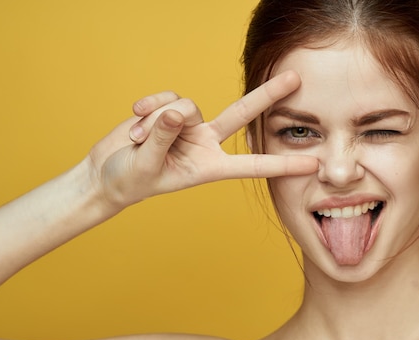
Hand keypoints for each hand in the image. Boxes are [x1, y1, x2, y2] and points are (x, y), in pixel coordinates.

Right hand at [87, 71, 317, 208]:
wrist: (107, 173)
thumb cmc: (130, 180)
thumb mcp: (146, 164)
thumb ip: (162, 137)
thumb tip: (178, 111)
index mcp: (210, 167)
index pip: (253, 164)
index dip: (282, 164)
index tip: (312, 165)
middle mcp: (206, 142)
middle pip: (242, 114)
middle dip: (267, 95)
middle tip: (296, 79)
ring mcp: (189, 124)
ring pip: (186, 105)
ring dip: (156, 121)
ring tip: (137, 141)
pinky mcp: (170, 110)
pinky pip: (166, 97)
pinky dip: (147, 108)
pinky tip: (133, 122)